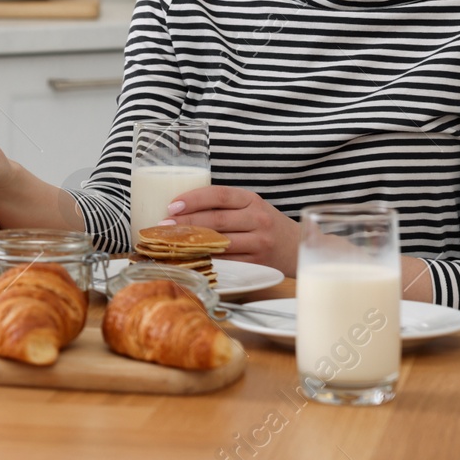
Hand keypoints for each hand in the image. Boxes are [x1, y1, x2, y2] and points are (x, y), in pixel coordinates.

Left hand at [165, 186, 300, 276]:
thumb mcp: (250, 207)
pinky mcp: (258, 264)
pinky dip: (207, 260)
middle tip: (163, 226)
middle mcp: (257, 219)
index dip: (193, 199)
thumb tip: (181, 208)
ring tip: (171, 243)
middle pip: (216, 220)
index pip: (218, 195)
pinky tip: (191, 258)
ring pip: (220, 242)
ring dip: (192, 243)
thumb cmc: (266, 224)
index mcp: (251, 200)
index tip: (172, 205)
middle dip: (186, 223)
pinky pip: (228, 262)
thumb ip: (224, 206)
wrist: (296, 247)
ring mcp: (259, 242)